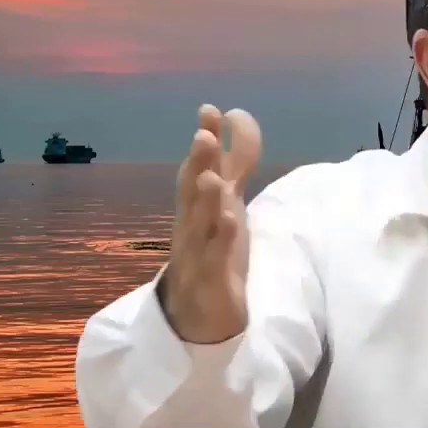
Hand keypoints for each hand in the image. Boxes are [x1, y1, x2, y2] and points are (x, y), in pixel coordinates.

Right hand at [161, 104, 262, 342]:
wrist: (200, 317)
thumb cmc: (213, 252)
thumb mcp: (228, 203)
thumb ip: (234, 163)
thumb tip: (234, 116)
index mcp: (198, 208)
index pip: (199, 168)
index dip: (205, 140)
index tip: (210, 110)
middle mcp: (193, 227)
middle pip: (192, 193)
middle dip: (198, 164)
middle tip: (204, 134)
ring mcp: (199, 256)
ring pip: (199, 226)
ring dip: (204, 202)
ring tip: (211, 178)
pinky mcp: (212, 284)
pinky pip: (214, 262)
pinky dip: (220, 243)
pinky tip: (231, 223)